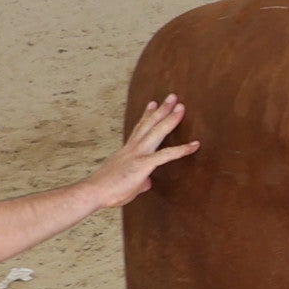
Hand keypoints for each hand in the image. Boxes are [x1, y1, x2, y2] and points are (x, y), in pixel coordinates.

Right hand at [86, 95, 195, 209]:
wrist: (93, 192)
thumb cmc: (107, 190)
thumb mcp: (125, 182)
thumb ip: (139, 180)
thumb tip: (147, 183)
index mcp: (127, 150)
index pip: (139, 129)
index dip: (147, 115)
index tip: (153, 103)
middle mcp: (133, 148)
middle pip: (149, 124)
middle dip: (162, 109)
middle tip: (172, 97)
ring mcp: (138, 154)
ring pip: (156, 131)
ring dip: (170, 118)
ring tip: (181, 106)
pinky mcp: (143, 164)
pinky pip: (166, 155)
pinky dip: (182, 150)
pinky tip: (195, 145)